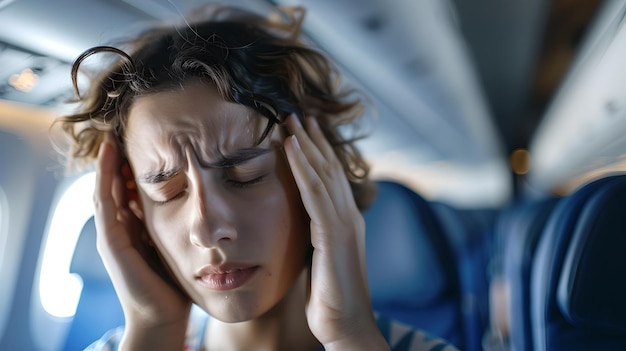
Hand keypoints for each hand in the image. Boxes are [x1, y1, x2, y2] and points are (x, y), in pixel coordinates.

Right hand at [94, 132, 190, 349]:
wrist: (164, 314)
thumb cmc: (175, 279)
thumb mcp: (175, 240)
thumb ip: (175, 219)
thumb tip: (196, 191)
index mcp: (134, 225)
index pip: (129, 186)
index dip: (132, 162)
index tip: (144, 137)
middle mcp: (119, 226)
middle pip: (114, 183)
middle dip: (117, 157)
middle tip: (124, 127)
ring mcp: (112, 234)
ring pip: (105, 188)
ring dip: (108, 161)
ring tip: (113, 134)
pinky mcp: (111, 243)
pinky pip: (104, 204)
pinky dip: (105, 179)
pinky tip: (111, 157)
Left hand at [283, 115, 388, 349]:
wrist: (346, 326)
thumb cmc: (330, 298)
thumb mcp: (322, 260)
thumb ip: (316, 238)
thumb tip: (302, 227)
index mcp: (346, 221)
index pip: (331, 178)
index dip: (318, 152)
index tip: (304, 130)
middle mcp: (349, 216)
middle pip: (329, 167)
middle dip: (313, 138)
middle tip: (298, 112)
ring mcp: (344, 223)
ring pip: (323, 173)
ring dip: (306, 143)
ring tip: (291, 117)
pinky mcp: (333, 234)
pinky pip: (314, 192)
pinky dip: (302, 166)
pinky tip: (290, 146)